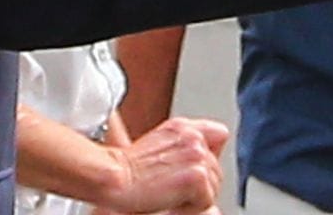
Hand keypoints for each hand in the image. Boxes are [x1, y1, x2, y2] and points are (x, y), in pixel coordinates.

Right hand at [100, 116, 228, 213]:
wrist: (113, 181)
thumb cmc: (128, 171)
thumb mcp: (159, 145)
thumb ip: (186, 142)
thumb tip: (214, 144)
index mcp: (182, 126)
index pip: (219, 134)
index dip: (206, 159)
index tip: (186, 172)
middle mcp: (192, 136)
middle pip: (216, 170)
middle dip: (199, 185)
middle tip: (170, 188)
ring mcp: (196, 155)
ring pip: (214, 187)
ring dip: (194, 198)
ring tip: (169, 195)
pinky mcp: (196, 177)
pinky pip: (207, 202)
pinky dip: (190, 209)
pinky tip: (170, 202)